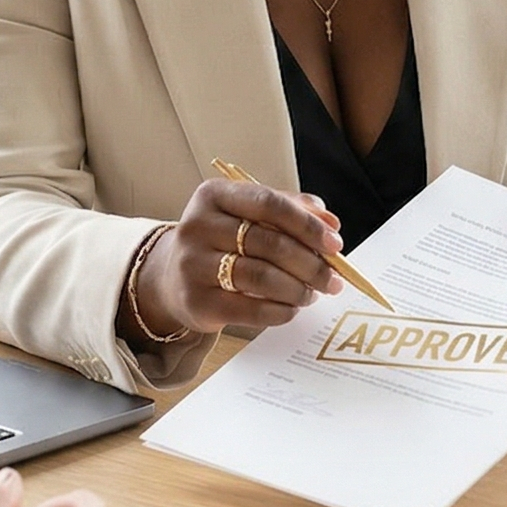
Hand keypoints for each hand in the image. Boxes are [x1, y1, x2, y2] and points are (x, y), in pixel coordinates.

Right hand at [133, 180, 345, 337]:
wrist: (171, 278)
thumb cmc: (221, 242)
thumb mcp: (246, 215)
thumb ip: (289, 210)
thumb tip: (330, 222)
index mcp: (214, 195)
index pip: (269, 204)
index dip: (307, 224)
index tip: (335, 243)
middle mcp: (198, 226)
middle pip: (269, 243)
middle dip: (310, 264)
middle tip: (333, 279)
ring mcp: (193, 265)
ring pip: (261, 277)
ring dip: (297, 289)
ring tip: (313, 295)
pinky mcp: (196, 301)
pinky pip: (250, 309)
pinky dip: (280, 311)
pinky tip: (291, 309)